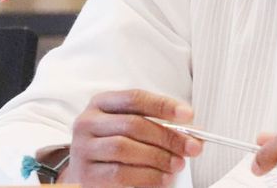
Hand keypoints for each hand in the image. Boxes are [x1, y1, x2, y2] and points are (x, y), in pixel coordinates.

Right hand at [58, 89, 202, 186]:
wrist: (86, 174)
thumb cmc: (115, 146)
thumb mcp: (133, 128)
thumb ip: (160, 125)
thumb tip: (194, 133)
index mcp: (101, 103)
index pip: (135, 98)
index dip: (163, 105)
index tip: (188, 115)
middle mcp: (87, 122)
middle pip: (133, 124)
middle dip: (167, 136)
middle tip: (191, 147)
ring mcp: (82, 149)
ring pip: (125, 148)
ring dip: (158, 157)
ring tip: (178, 164)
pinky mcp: (85, 175)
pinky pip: (119, 173)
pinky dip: (146, 176)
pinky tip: (163, 178)